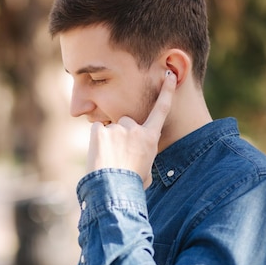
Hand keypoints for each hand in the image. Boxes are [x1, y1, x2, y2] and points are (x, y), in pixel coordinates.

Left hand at [86, 71, 176, 187]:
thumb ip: (143, 156)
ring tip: (108, 160)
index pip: (161, 110)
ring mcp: (117, 128)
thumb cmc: (131, 185)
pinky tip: (99, 155)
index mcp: (150, 139)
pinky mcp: (100, 131)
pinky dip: (96, 141)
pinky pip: (97, 130)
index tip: (169, 76)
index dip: (166, 92)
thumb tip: (138, 157)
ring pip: (110, 128)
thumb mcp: (146, 172)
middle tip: (118, 155)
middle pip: (126, 122)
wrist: (113, 188)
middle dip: (122, 134)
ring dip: (108, 140)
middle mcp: (135, 129)